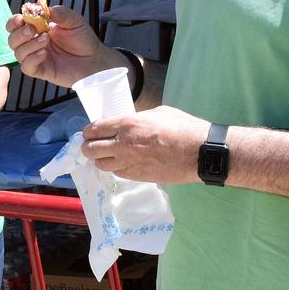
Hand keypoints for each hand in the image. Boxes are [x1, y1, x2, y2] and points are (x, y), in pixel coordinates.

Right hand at [6, 3, 117, 87]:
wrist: (95, 58)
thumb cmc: (83, 39)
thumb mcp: (74, 20)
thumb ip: (59, 12)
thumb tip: (42, 8)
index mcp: (37, 29)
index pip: (16, 25)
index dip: (14, 22)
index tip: (21, 18)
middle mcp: (33, 43)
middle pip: (12, 39)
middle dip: (19, 33)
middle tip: (33, 30)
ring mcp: (36, 57)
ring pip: (18, 53)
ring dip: (29, 45)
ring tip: (46, 40)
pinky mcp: (42, 70)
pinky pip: (27, 67)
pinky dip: (32, 59)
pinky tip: (44, 54)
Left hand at [80, 106, 209, 184]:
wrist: (200, 152)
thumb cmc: (183, 127)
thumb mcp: (157, 113)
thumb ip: (136, 119)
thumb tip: (125, 124)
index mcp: (128, 124)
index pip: (94, 129)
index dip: (88, 131)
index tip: (90, 132)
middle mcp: (123, 144)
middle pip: (90, 150)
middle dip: (88, 147)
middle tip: (93, 145)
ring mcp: (129, 163)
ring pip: (101, 164)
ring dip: (101, 159)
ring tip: (107, 154)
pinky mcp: (137, 176)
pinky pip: (117, 173)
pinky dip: (115, 167)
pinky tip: (122, 162)